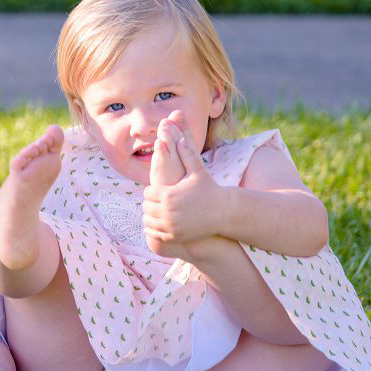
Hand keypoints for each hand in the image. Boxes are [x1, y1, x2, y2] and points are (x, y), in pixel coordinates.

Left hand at [143, 127, 228, 257]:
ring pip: (148, 221)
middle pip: (147, 207)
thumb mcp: (198, 170)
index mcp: (169, 195)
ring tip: (159, 211)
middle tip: (158, 202)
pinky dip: (155, 229)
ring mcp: (171, 226)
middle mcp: (168, 211)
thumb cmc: (210, 189)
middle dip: (151, 204)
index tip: (159, 191)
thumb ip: (186, 152)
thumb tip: (178, 134)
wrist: (223, 213)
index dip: (153, 192)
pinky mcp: (174, 237)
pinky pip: (155, 233)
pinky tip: (162, 223)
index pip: (148, 193)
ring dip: (151, 217)